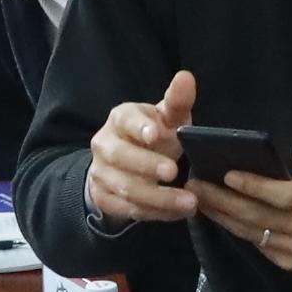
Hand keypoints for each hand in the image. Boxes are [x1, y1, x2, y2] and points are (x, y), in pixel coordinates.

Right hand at [88, 70, 200, 229]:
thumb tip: (186, 77)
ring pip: (125, 187)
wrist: (129, 165)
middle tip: (173, 172)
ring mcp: (101, 173)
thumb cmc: (154, 135)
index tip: (156, 134)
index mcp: (120, 119)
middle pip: (120, 156)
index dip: (139, 127)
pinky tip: (178, 212)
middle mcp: (104, 144)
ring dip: (158, 197)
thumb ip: (177, 101)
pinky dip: (154, 213)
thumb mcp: (168, 117)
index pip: (125, 120)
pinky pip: (128, 209)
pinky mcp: (104, 198)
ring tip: (189, 202)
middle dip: (147, 165)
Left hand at [203, 136, 291, 271]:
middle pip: (260, 216)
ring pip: (252, 232)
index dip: (254, 186)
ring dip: (221, 215)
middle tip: (196, 184)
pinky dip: (233, 228)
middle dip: (224, 200)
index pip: (284, 196)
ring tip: (198, 197)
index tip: (226, 174)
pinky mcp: (289, 262)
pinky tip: (215, 213)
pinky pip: (255, 243)